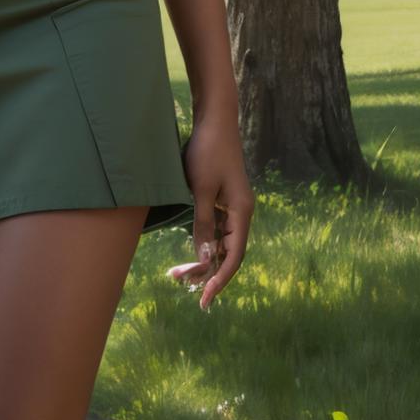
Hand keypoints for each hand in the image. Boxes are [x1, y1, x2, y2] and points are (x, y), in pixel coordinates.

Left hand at [168, 112, 253, 309]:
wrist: (214, 120)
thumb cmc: (207, 152)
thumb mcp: (201, 190)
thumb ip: (202, 224)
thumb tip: (205, 257)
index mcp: (241, 213)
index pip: (234, 257)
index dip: (220, 280)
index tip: (205, 299)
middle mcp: (240, 213)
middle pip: (227, 253)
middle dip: (206, 271)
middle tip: (180, 282)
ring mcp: (232, 206)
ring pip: (220, 242)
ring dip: (203, 257)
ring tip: (178, 273)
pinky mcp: (222, 199)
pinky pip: (216, 228)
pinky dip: (203, 241)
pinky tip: (189, 250)